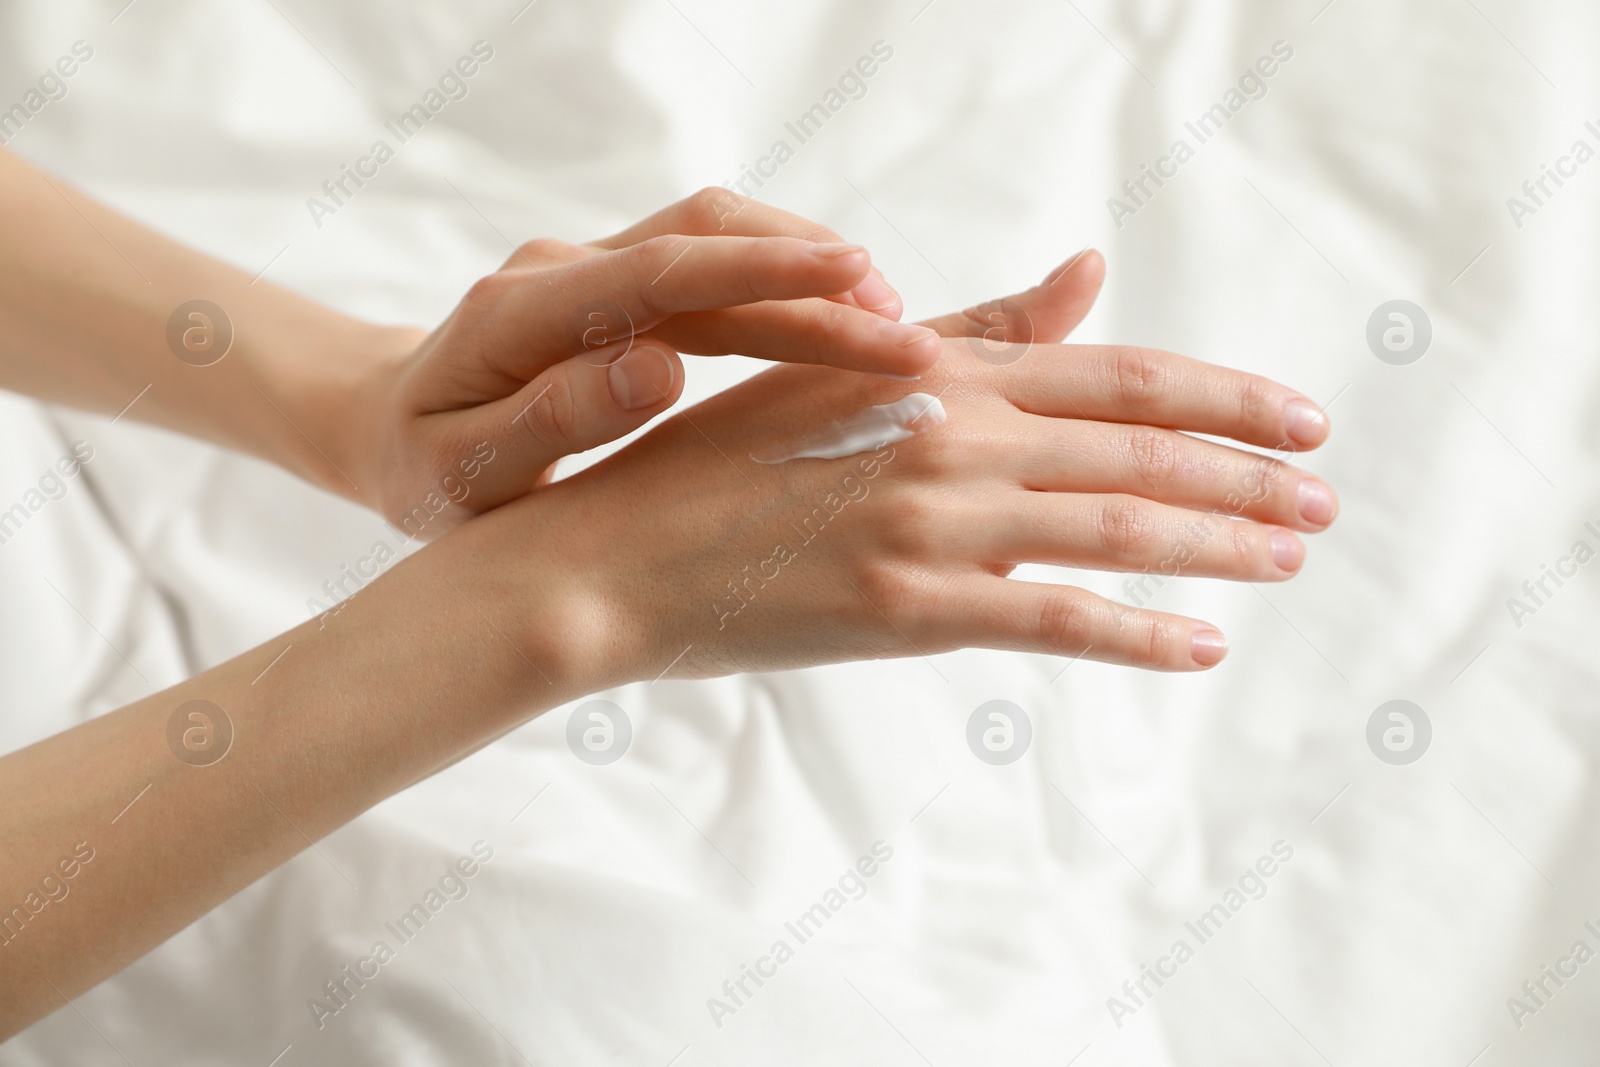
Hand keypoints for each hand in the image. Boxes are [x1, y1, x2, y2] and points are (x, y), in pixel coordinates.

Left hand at [344, 190, 943, 534]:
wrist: (390, 425)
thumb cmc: (426, 470)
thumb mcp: (461, 476)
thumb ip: (548, 424)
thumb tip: (658, 368)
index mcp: (520, 314)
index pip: (661, 273)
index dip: (763, 276)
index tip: (855, 292)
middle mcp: (564, 269)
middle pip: (707, 242)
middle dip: (815, 278)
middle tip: (911, 333)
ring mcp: (593, 265)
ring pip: (719, 238)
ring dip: (809, 270)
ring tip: (896, 325)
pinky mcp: (622, 282)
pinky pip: (714, 265)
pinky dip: (783, 285)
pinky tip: (841, 324)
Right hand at [448, 275, 1335, 681]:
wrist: (608, 556)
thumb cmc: (711, 461)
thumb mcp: (839, 371)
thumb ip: (975, 330)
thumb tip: (1087, 274)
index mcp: (934, 369)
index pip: (1118, 371)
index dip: (1224, 393)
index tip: (1300, 415)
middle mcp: (948, 433)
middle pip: (1140, 446)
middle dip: (1249, 474)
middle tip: (1328, 497)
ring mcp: (931, 522)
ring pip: (1116, 526)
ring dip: (1220, 545)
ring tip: (1292, 557)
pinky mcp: (906, 609)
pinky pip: (1052, 620)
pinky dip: (1136, 634)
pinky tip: (1202, 649)